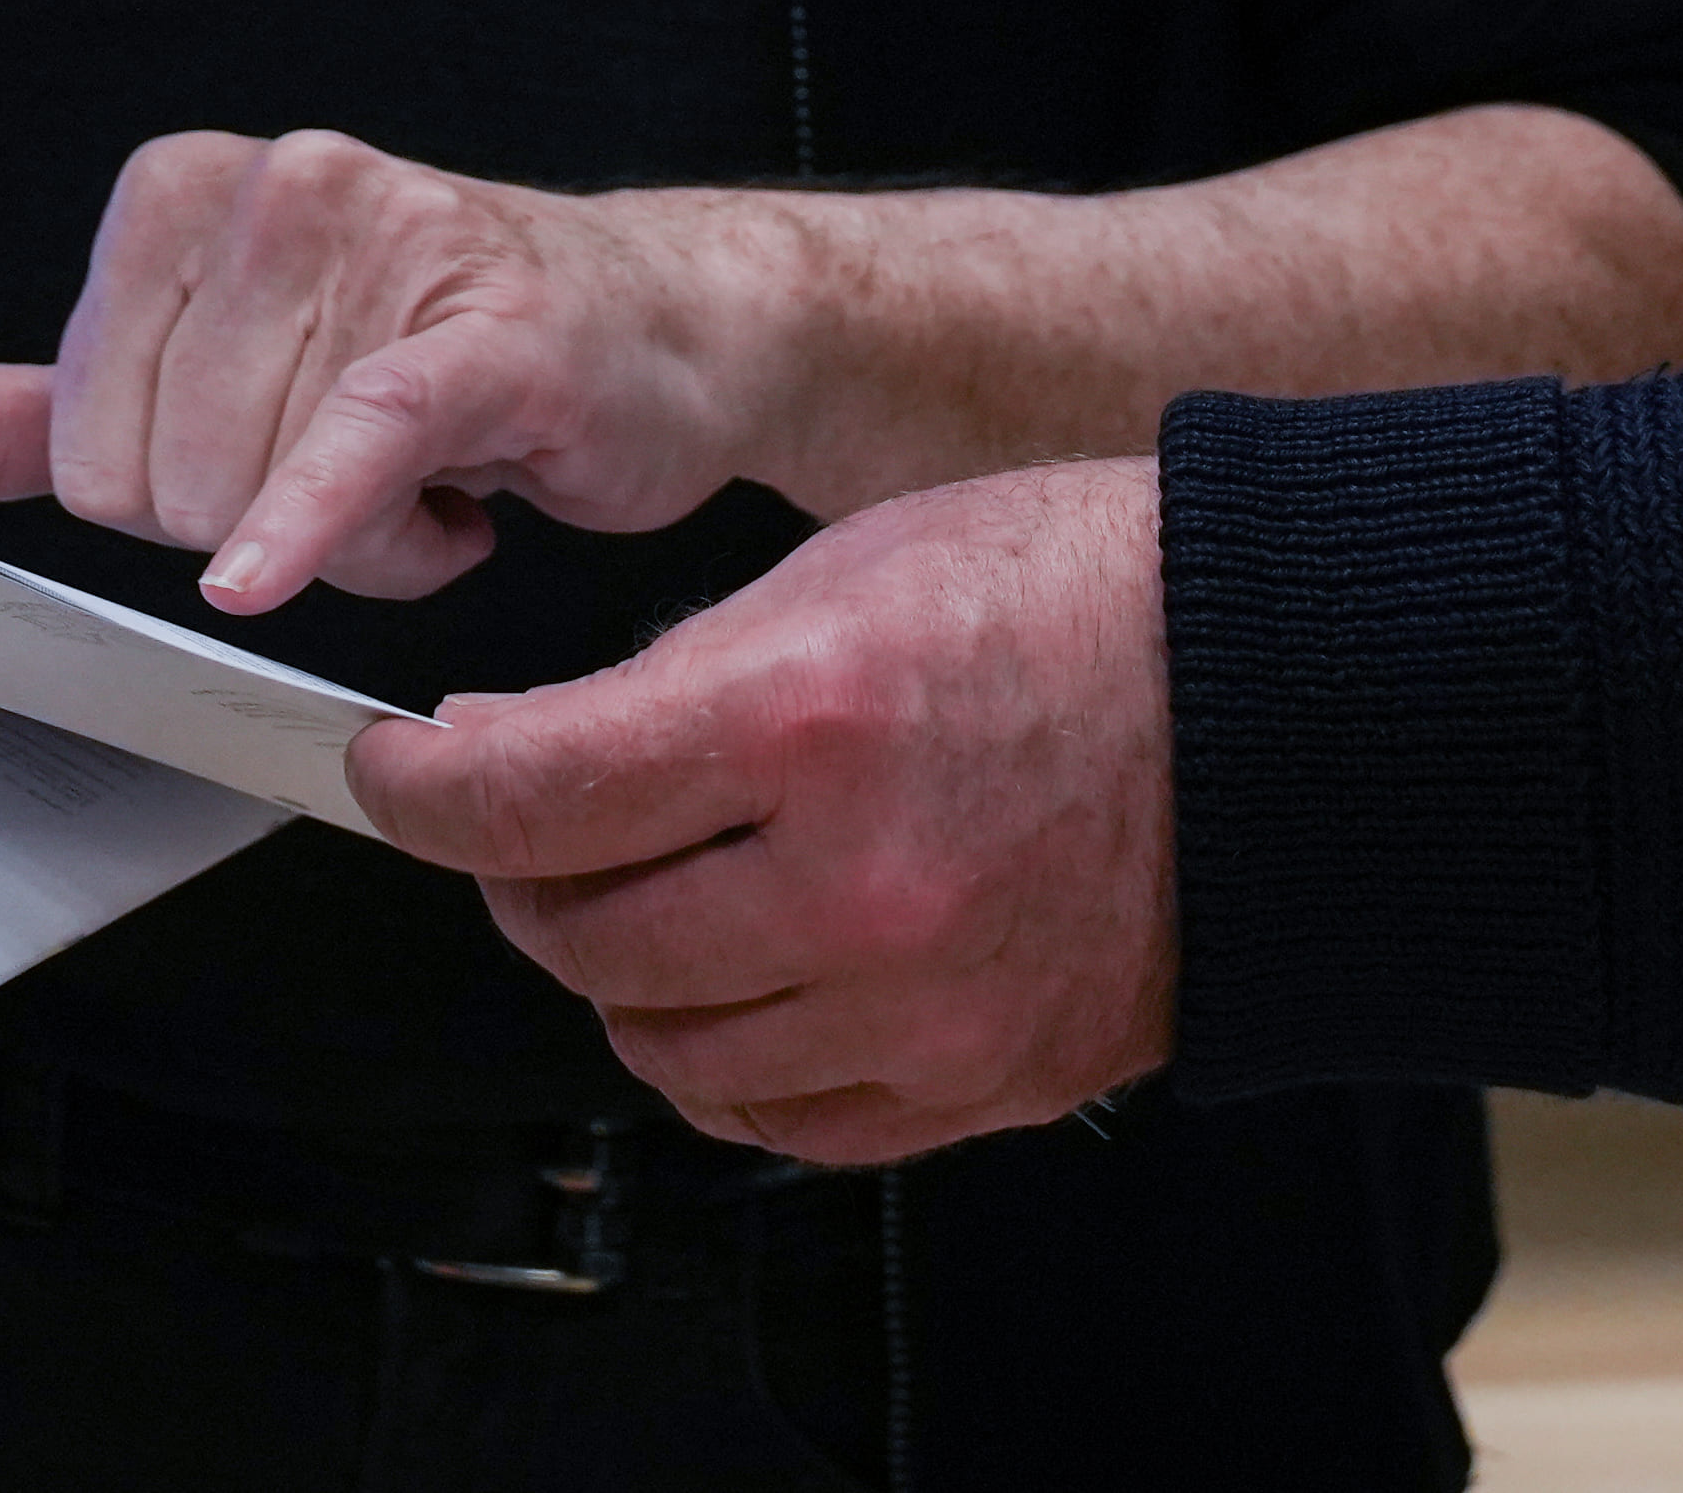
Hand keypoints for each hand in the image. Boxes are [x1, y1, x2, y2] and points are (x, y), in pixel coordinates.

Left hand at [0, 128, 790, 612]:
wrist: (666, 332)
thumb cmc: (438, 356)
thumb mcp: (203, 373)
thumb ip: (16, 407)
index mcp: (183, 191)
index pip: (78, 446)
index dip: (175, 502)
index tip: (274, 455)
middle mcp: (276, 186)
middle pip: (165, 482)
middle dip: (269, 526)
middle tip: (369, 476)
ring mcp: (387, 241)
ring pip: (266, 496)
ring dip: (363, 544)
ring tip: (440, 472)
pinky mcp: (487, 329)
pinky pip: (357, 438)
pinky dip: (311, 523)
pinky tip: (274, 573)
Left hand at [350, 458, 1175, 1163]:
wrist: (1282, 701)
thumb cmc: (1088, 599)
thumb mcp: (853, 563)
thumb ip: (673, 674)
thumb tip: (517, 751)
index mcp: (812, 716)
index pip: (532, 796)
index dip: (427, 791)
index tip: (400, 775)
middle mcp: (857, 880)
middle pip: (582, 934)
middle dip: (521, 875)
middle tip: (530, 823)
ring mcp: (917, 1001)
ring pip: (664, 1046)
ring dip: (620, 973)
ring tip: (645, 893)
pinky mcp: (972, 1081)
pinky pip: (778, 1119)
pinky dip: (728, 1057)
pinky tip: (742, 977)